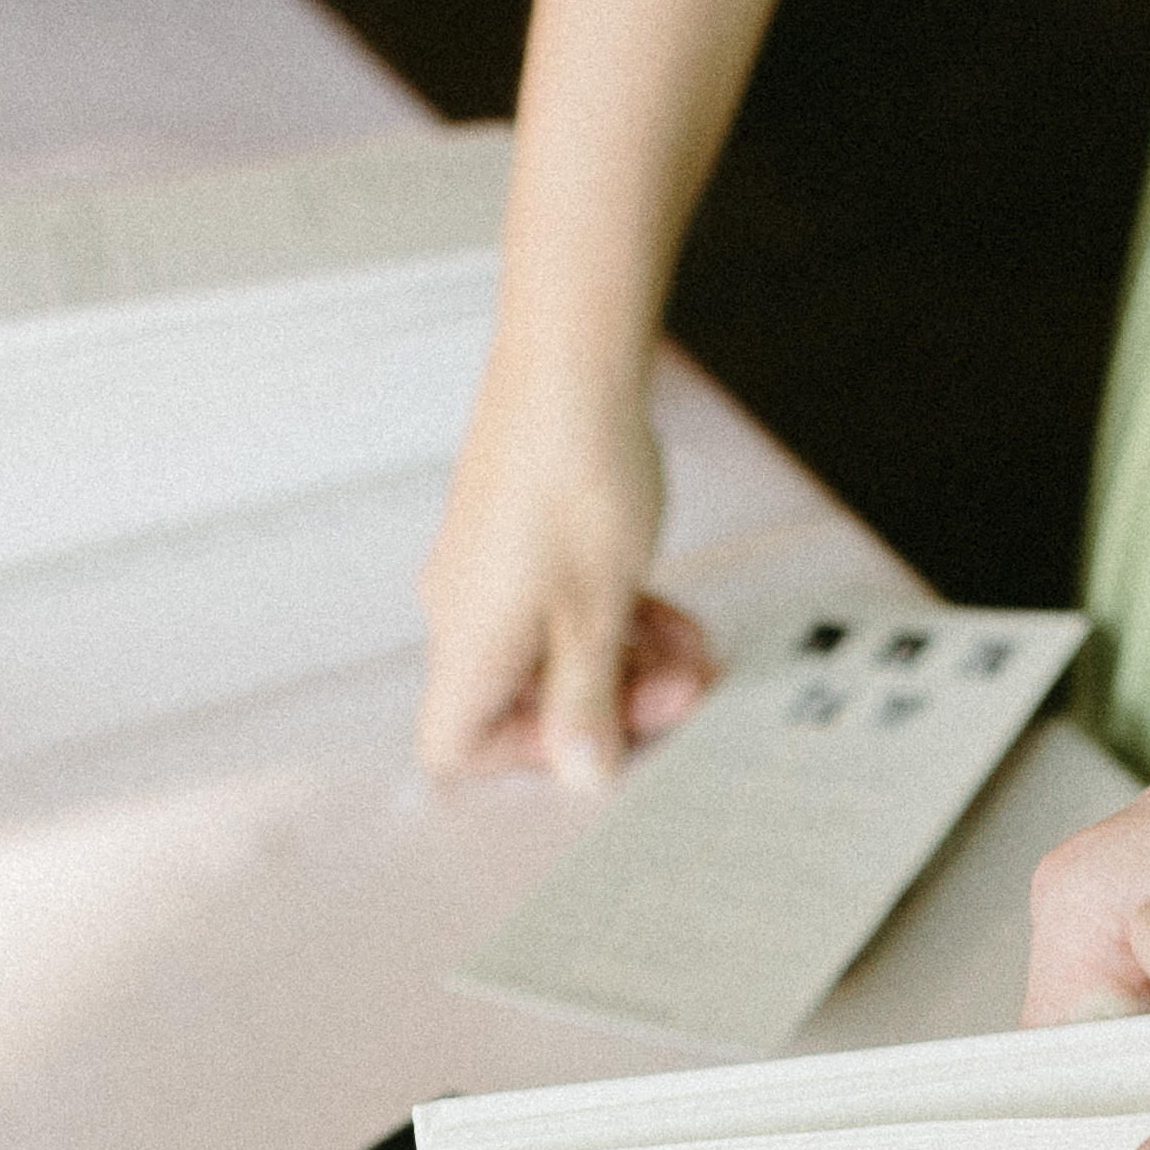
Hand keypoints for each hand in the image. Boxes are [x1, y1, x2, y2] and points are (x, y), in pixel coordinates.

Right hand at [416, 372, 721, 785]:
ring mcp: (489, 571)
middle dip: (612, 703)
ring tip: (692, 648)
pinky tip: (669, 608)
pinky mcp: (519, 536)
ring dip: (628, 661)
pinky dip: (615, 616)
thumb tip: (583, 780)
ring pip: (555, 651)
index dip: (528, 759)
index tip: (600, 736)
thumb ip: (588, 704)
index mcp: (467, 643)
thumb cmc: (576, 484)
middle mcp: (462, 611)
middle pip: (525, 701)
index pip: (457, 747)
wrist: (572, 370)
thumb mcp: (597, 615)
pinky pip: (561, 605)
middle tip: (683, 687)